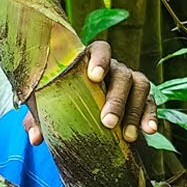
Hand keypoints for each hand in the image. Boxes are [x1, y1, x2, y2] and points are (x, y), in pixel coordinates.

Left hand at [21, 41, 158, 145]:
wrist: (79, 113)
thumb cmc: (59, 102)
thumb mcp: (46, 108)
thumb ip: (38, 118)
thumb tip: (35, 137)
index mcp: (89, 61)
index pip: (100, 49)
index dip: (100, 59)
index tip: (94, 77)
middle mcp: (114, 68)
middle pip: (122, 74)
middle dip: (116, 98)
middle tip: (108, 122)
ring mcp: (130, 82)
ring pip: (141, 86)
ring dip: (134, 111)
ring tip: (128, 136)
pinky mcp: (142, 99)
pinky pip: (151, 103)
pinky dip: (150, 116)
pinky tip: (149, 131)